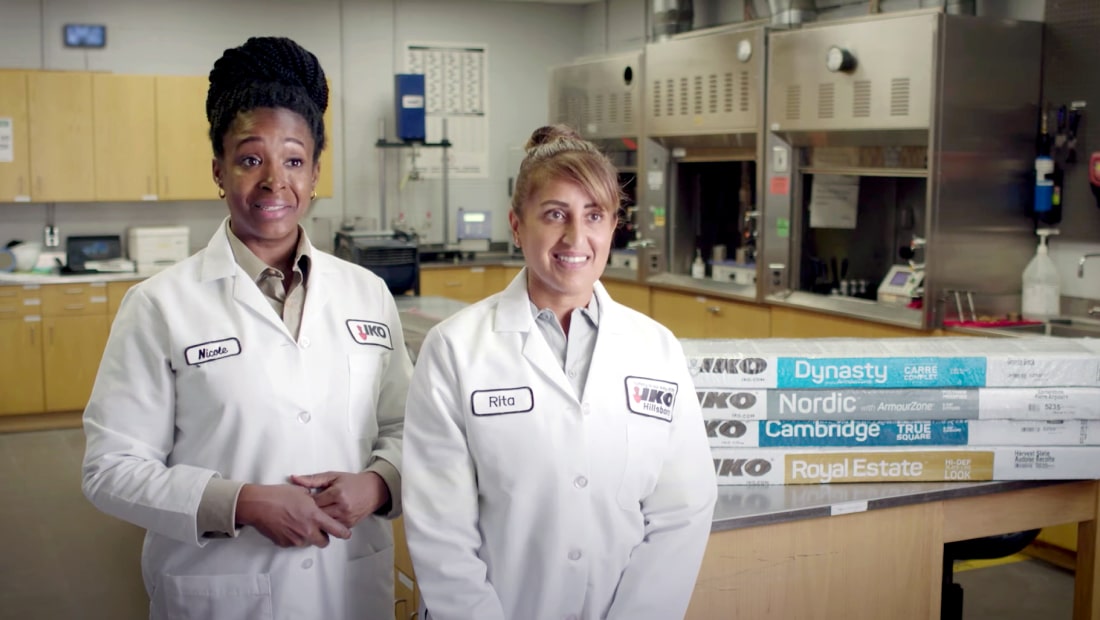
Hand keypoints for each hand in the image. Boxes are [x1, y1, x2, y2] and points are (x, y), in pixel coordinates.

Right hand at [235, 483, 351, 547]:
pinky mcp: (284, 543)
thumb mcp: (301, 491)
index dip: (343, 533)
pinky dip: (295, 536)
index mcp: (314, 516)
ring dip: (308, 536)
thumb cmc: (279, 495)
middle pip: (324, 542)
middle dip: (324, 537)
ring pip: (308, 542)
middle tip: (320, 529)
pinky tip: (288, 526)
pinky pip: (295, 542)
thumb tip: (317, 502)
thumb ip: (314, 500)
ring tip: (299, 523)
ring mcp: (295, 539)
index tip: (347, 534)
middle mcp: (307, 531)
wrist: (258, 505)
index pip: (336, 530)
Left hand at [290, 471, 389, 528]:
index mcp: (337, 493)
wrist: (373, 490)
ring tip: (312, 515)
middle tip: (303, 510)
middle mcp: (342, 507)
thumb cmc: (351, 482)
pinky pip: (332, 527)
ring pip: (324, 524)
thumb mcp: (333, 476)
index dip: (306, 502)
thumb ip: (313, 479)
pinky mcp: (349, 525)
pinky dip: (326, 524)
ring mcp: (346, 518)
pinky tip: (323, 519)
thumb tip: (293, 478)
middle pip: (318, 515)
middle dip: (309, 513)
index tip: (302, 501)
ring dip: (317, 520)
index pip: (314, 502)